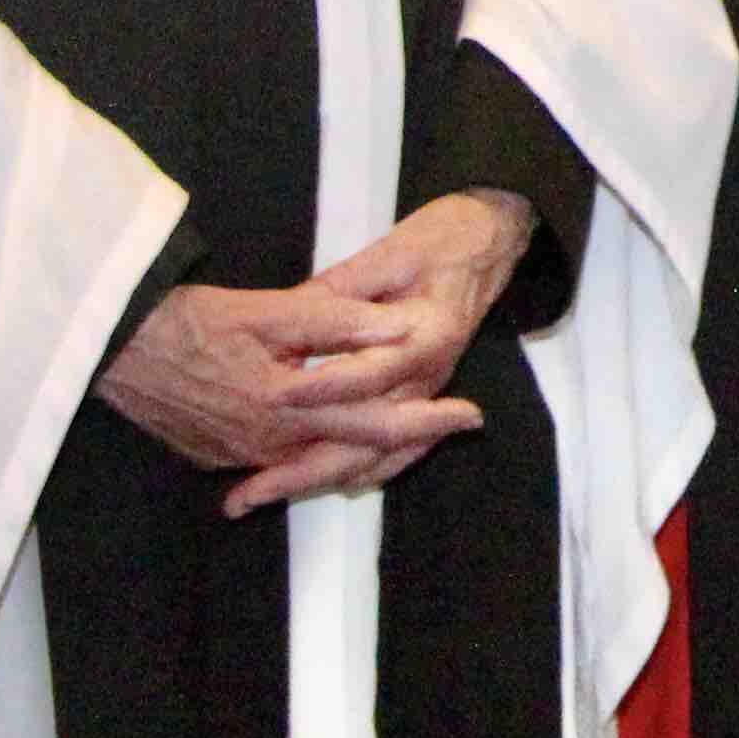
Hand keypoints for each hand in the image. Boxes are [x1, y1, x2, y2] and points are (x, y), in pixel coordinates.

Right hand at [96, 276, 451, 496]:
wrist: (112, 347)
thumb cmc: (190, 319)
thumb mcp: (272, 309)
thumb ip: (340, 322)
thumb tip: (401, 329)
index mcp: (288, 410)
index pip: (376, 424)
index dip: (428, 420)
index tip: (471, 415)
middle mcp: (266, 446)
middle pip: (353, 455)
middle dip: (407, 440)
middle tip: (452, 424)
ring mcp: (238, 457)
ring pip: (316, 463)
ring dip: (361, 450)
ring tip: (405, 428)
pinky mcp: (216, 457)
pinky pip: (279, 463)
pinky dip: (313, 453)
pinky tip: (331, 436)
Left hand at [228, 189, 538, 511]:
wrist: (489, 243)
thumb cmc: (441, 239)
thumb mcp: (389, 251)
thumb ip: (340, 290)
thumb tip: (286, 318)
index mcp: (427, 335)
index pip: (369, 374)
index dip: (323, 389)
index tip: (275, 403)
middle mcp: (430, 376)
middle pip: (369, 436)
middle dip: (306, 466)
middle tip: (249, 492)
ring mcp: (428, 392)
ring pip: (377, 455)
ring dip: (322, 479)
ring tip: (264, 497)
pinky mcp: (422, 397)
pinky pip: (394, 452)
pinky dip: (357, 473)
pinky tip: (319, 485)